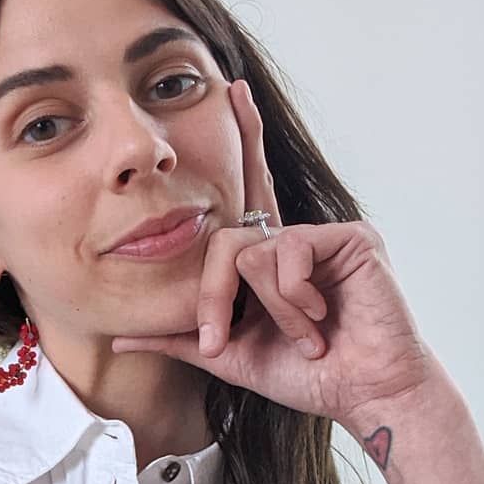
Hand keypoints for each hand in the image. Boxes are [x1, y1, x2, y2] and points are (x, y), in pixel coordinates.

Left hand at [111, 78, 449, 444]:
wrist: (364, 394)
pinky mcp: (351, 237)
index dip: (245, 138)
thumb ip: (179, 339)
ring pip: (253, 252)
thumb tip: (120, 335)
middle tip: (220, 341)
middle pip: (225, 239)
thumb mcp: (231, 356)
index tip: (232, 89)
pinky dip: (293, 296)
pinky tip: (320, 320)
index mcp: (270, 260)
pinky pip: (288, 250)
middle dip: (214, 297)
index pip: (248, 192)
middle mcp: (294, 240)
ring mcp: (323, 236)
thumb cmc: (310, 378)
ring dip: (269, 308)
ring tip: (303, 337)